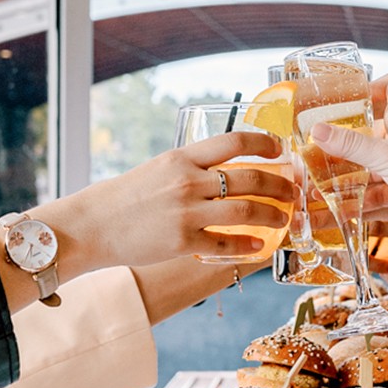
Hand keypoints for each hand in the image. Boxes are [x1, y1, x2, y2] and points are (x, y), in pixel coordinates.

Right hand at [73, 131, 294, 266]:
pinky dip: (248, 246)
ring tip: (283, 220)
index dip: (264, 145)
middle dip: (280, 186)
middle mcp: (187, 181)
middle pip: (250, 178)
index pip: (234, 142)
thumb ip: (192, 168)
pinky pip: (226, 243)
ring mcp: (186, 212)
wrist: (94, 225)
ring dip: (272, 216)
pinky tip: (259, 246)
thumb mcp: (160, 168)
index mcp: (182, 157)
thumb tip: (228, 170)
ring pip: (245, 211)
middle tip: (292, 193)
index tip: (280, 151)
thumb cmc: (127, 196)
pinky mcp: (183, 242)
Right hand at [312, 71, 387, 244]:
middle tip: (316, 148)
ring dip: (346, 176)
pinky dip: (358, 199)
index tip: (347, 96)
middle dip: (344, 140)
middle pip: (371, 129)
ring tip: (316, 186)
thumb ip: (352, 145)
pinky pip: (376, 190)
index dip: (373, 85)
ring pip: (370, 165)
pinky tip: (336, 210)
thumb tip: (317, 130)